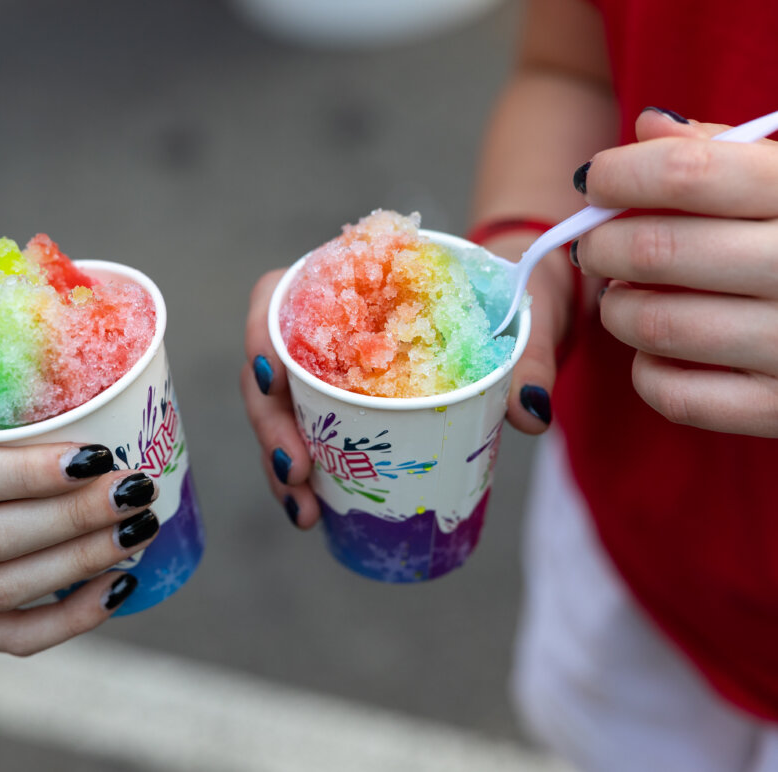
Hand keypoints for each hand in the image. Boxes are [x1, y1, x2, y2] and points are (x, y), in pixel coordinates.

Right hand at [0, 401, 158, 655]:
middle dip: (73, 518)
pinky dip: (69, 620)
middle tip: (136, 491)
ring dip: (82, 564)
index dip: (30, 473)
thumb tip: (67, 394)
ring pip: (3, 592)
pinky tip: (117, 588)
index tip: (98, 456)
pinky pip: (5, 636)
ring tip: (138, 529)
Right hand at [241, 247, 579, 528]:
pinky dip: (302, 477)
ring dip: (279, 462)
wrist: (514, 309)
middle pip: (267, 370)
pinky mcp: (340, 409)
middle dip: (271, 425)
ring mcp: (326, 370)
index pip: (276, 296)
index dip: (260, 334)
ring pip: (278, 412)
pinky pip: (305, 438)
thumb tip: (529, 412)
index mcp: (348, 279)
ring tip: (303, 510)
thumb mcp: (522, 317)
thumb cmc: (508, 296)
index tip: (270, 379)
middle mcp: (323, 324)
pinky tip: (312, 511)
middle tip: (296, 472)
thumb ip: (529, 358)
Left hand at [573, 108, 777, 435]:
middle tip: (597, 244)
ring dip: (617, 307)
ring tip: (623, 293)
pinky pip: (677, 395)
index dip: (621, 174)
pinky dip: (646, 371)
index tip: (596, 181)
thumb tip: (649, 126)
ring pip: (655, 324)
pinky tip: (658, 349)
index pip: (688, 173)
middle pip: (655, 250)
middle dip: (602, 244)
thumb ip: (729, 151)